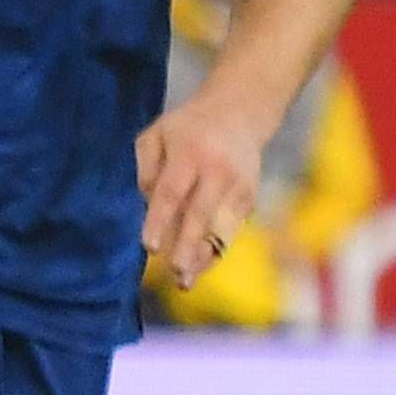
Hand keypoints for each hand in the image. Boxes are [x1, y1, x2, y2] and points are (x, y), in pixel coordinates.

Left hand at [135, 94, 263, 290]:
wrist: (240, 113)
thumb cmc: (186, 128)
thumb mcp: (156, 134)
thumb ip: (146, 167)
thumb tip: (146, 204)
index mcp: (191, 154)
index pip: (172, 192)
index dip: (160, 221)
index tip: (149, 246)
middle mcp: (219, 172)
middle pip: (201, 214)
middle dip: (187, 246)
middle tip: (174, 271)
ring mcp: (239, 187)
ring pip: (220, 228)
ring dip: (203, 257)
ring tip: (185, 281)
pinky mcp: (249, 198)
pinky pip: (230, 230)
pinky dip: (215, 250)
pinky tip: (199, 268)